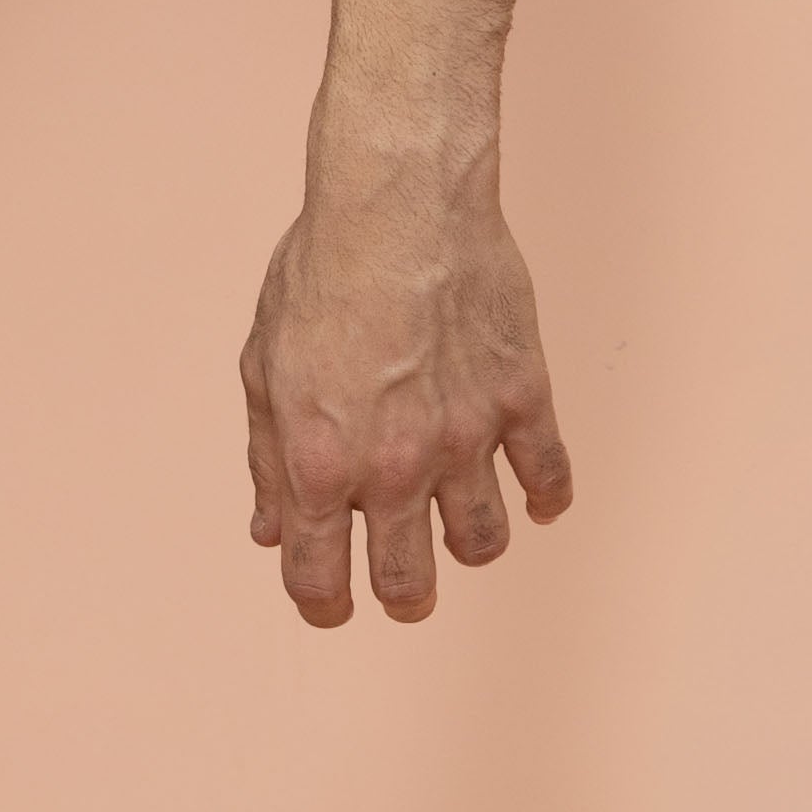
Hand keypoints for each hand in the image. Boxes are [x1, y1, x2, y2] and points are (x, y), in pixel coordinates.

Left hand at [240, 177, 572, 627]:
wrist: (397, 204)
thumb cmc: (319, 274)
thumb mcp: (263, 368)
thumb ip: (268, 458)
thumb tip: (270, 529)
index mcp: (317, 463)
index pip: (319, 576)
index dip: (322, 605)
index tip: (331, 607)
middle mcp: (393, 466)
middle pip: (406, 581)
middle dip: (401, 597)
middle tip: (403, 592)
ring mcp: (465, 438)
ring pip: (481, 543)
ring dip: (467, 551)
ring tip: (457, 534)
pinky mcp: (521, 399)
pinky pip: (548, 477)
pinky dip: (544, 499)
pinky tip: (535, 501)